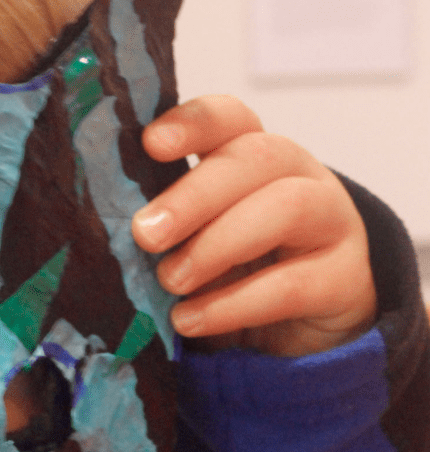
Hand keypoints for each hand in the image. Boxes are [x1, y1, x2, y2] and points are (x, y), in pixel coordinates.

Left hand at [132, 95, 376, 357]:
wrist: (299, 331)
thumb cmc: (232, 273)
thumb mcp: (191, 241)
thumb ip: (161, 226)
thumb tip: (108, 231)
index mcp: (251, 156)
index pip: (229, 119)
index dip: (193, 123)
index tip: (151, 143)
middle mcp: (298, 176)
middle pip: (255, 158)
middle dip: (194, 195)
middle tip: (145, 234)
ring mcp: (330, 223)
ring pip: (286, 208)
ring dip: (217, 245)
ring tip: (170, 281)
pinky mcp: (344, 280)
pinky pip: (292, 285)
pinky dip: (233, 304)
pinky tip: (190, 320)